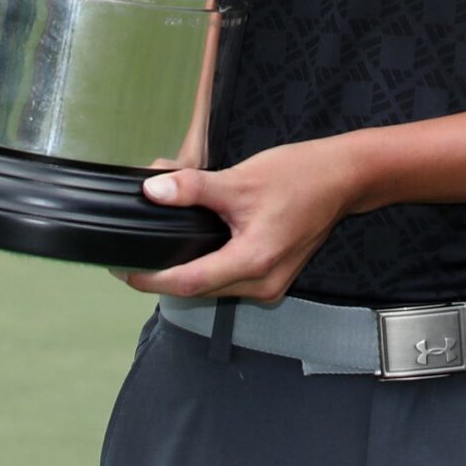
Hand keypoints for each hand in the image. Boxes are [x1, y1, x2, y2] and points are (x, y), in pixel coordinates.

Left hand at [118, 137, 366, 302]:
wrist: (343, 178)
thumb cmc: (299, 176)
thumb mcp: (240, 179)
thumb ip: (193, 188)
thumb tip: (152, 190)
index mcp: (253, 262)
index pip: (188, 283)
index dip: (150, 279)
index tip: (122, 270)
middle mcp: (262, 283)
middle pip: (198, 289)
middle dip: (163, 276)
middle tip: (132, 257)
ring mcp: (270, 284)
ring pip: (214, 287)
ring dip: (186, 271)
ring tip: (159, 249)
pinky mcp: (274, 276)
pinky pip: (231, 279)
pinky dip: (209, 265)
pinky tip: (196, 247)